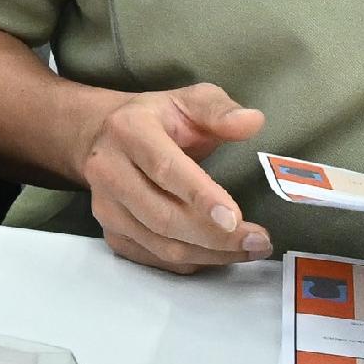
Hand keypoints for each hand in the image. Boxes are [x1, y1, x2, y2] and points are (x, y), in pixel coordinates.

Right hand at [73, 84, 272, 273]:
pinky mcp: (110, 232)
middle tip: (259, 240)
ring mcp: (105, 206)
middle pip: (162, 216)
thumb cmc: (160, 120)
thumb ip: (220, 110)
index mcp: (129, 130)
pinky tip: (220, 254)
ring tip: (250, 249)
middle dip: (215, 236)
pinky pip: (154, 258)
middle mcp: (108, 170)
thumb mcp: (190, 101)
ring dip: (210, 254)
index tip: (235, 218)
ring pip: (160, 244)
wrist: (106, 136)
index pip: (164, 168)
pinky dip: (192, 262)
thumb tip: (252, 122)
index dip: (200, 196)